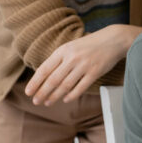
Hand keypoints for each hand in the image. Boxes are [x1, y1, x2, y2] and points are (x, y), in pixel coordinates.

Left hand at [25, 25, 140, 105]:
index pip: (44, 69)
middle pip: (53, 80)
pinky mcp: (95, 72)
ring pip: (65, 85)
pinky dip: (71, 95)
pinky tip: (65, 100)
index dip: (35, 82)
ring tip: (48, 102)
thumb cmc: (89, 45)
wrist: (112, 39)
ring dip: (54, 96)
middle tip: (36, 101)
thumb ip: (59, 60)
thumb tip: (44, 77)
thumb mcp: (71, 47)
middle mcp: (72, 58)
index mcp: (63, 50)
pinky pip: (80, 87)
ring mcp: (84, 65)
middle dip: (42, 92)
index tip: (28, 92)